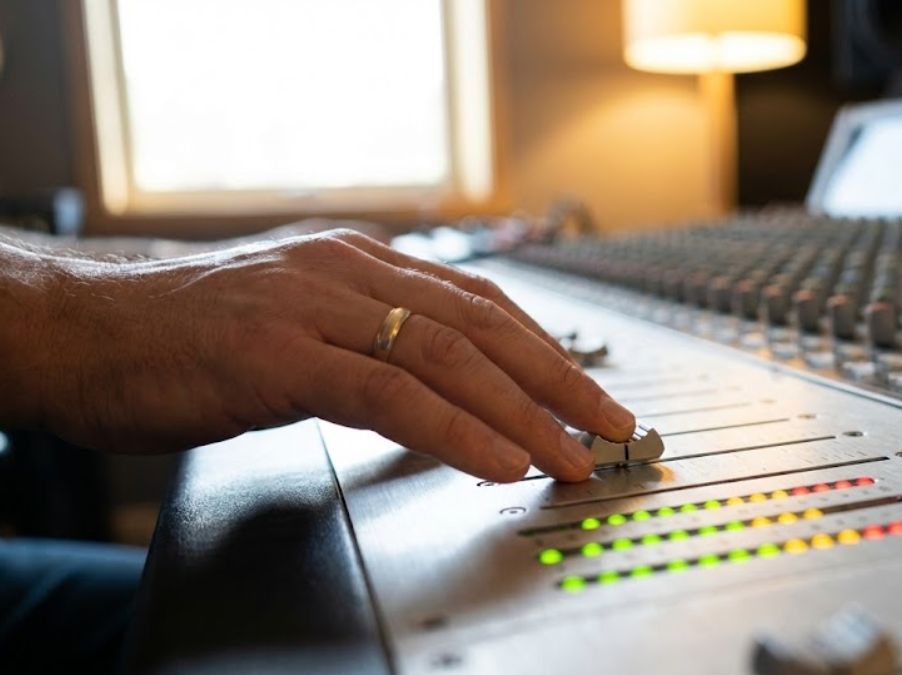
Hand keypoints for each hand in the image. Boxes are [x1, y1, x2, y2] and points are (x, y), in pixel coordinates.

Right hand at [4, 230, 634, 481]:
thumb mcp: (298, 327)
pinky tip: (496, 461)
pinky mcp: (278, 354)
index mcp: (358, 262)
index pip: (478, 303)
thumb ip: (366, 344)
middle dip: (558, 380)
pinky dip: (454, 431)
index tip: (589, 392)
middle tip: (610, 427)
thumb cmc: (184, 338)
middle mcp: (347, 271)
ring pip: (447, 357)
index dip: (545, 349)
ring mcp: (313, 307)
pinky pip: (388, 394)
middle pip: (482, 326)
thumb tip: (435, 389)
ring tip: (572, 455)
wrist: (81, 332)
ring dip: (522, 411)